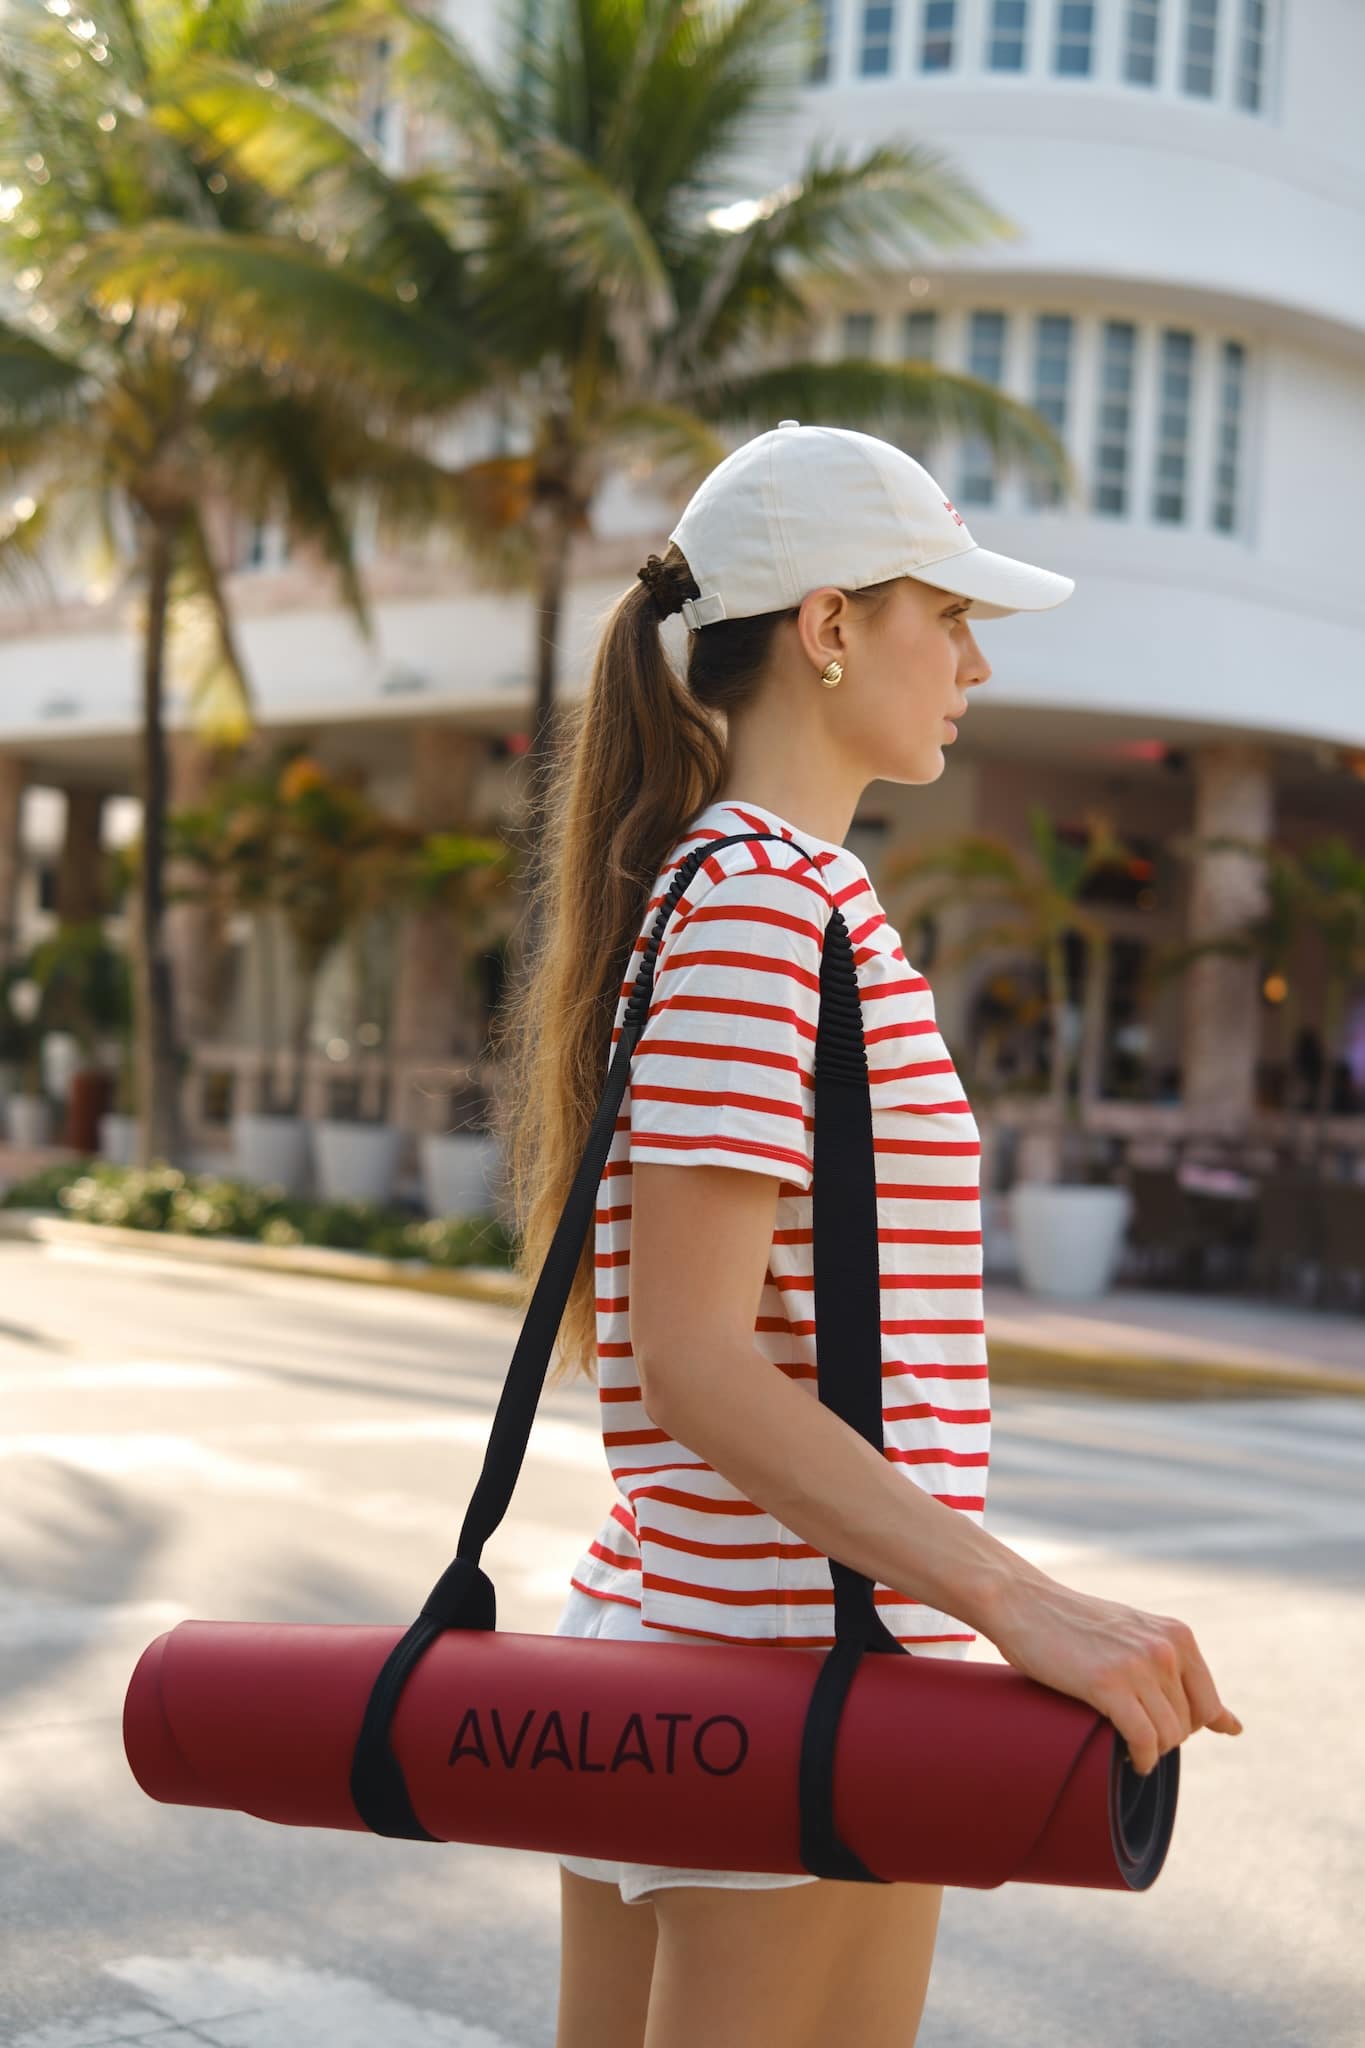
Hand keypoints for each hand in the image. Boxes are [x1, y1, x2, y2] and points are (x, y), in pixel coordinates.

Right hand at [983, 1574, 1244, 1776]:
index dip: (1183, 1724)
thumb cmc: (1079, 1626)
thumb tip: (1236, 1728)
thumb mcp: (1141, 1640)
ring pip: (1168, 1737)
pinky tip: (1129, 1759)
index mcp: (1178, 1635)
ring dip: (1150, 1750)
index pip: (1208, 1706)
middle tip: (1130, 1727)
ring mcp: (1138, 1665)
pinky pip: (1144, 1740)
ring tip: (1125, 1740)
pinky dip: (1140, 1759)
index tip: (1152, 1719)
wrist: (1024, 1602)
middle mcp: (1165, 1648)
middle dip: (1163, 1736)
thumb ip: (1186, 1679)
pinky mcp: (1108, 1684)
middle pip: (1188, 1726)